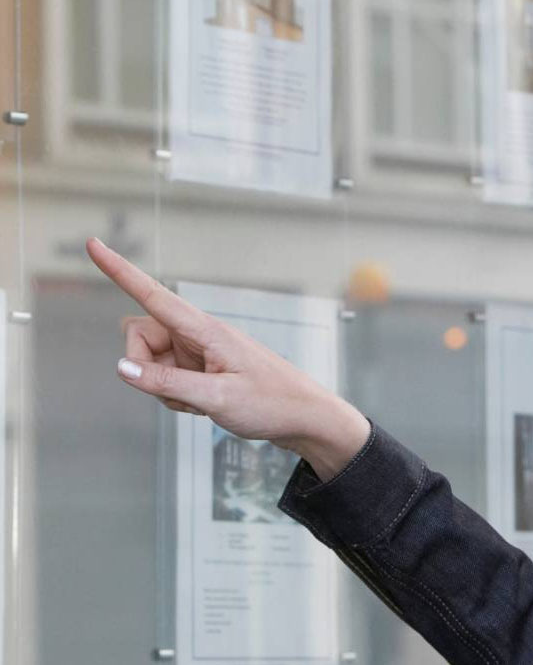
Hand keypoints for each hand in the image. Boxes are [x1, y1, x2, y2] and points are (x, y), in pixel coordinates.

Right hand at [86, 238, 370, 479]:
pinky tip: (204, 406)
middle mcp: (200, 334)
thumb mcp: (216, 399)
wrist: (307, 420)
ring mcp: (201, 352)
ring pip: (153, 361)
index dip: (120, 271)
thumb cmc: (271, 405)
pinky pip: (169, 377)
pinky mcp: (204, 369)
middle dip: (144, 366)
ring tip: (200, 403)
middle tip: (179, 393)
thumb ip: (166, 382)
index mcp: (206, 330)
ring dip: (162, 386)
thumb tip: (122, 367)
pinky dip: (175, 395)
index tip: (93, 244)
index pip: (153, 295)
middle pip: (142, 336)